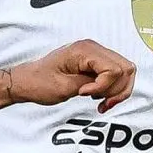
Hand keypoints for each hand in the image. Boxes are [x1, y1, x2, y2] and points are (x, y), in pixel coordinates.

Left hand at [6, 40, 135, 111]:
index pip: (113, 69)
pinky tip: (100, 98)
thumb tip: (109, 85)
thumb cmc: (39, 82)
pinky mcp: (95, 63)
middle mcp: (92, 48)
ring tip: (101, 103)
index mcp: (84, 50)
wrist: (27, 81)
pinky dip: (112, 89)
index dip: (103, 87)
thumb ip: (90, 85)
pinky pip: (115, 74)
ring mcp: (95, 54)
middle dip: (117, 90)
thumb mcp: (64, 87)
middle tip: (101, 104)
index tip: (84, 94)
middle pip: (125, 69)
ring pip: (125, 71)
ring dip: (117, 91)